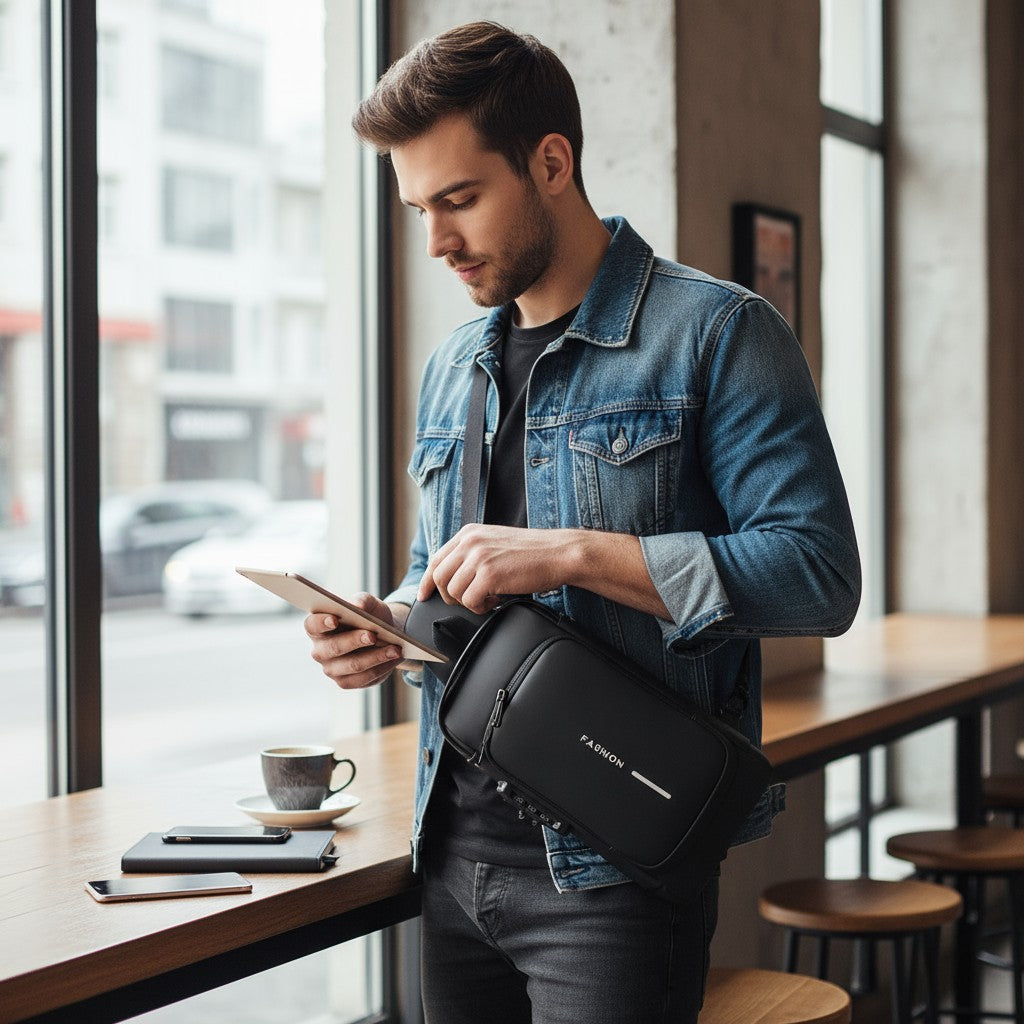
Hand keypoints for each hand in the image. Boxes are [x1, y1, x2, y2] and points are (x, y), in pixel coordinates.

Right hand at [305, 593, 405, 689]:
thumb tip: (358, 606)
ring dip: (375, 657)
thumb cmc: (370, 616)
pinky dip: (381, 668)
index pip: (312, 625)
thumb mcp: (369, 604)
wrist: (385, 635)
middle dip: (354, 641)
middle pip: (333, 648)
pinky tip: (393, 658)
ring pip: (352, 665)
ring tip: (394, 649)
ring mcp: (331, 668)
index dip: (321, 623)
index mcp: (318, 627)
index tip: (335, 619)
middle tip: (372, 635)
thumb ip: (362, 601)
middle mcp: (320, 650)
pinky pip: (363, 678)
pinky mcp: (345, 682)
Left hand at [417, 524, 575, 613]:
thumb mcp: (494, 543)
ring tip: (490, 598)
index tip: (425, 595)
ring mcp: (478, 557)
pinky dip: (481, 608)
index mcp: (469, 533)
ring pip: (454, 592)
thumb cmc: (532, 552)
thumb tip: (453, 576)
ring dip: (470, 602)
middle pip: (440, 578)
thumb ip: (472, 553)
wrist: (558, 553)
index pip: (436, 560)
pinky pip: (470, 601)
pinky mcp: (489, 574)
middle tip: (473, 599)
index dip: (427, 582)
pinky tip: (496, 600)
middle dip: (452, 596)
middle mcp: (470, 542)